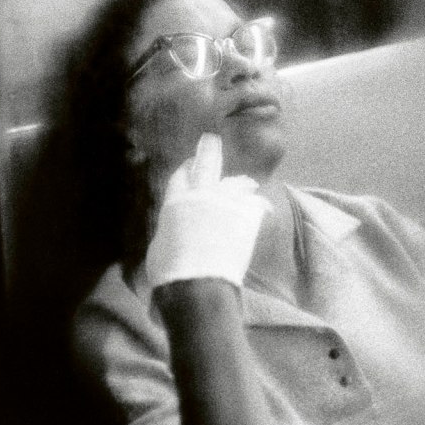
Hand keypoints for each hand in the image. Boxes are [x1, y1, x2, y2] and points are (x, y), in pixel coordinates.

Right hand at [146, 133, 270, 289]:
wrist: (199, 285)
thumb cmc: (171, 273)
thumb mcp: (159, 247)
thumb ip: (169, 230)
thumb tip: (172, 231)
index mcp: (175, 202)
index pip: (181, 175)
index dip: (186, 168)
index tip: (190, 163)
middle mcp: (202, 195)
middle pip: (206, 162)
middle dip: (209, 149)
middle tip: (211, 139)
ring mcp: (227, 203)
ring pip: (237, 182)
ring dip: (241, 183)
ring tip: (247, 183)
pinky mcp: (247, 216)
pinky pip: (256, 204)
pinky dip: (260, 207)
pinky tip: (265, 208)